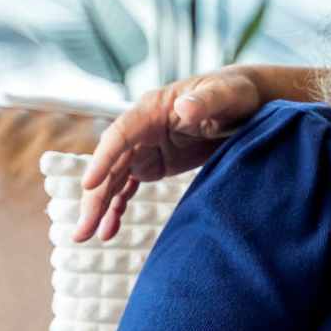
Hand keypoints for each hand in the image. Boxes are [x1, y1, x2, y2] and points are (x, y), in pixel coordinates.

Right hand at [73, 68, 261, 241]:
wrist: (248, 103)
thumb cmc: (235, 93)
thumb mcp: (226, 95)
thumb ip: (206, 101)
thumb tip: (184, 106)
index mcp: (153, 109)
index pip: (120, 135)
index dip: (103, 159)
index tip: (89, 185)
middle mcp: (141, 128)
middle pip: (110, 164)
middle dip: (94, 196)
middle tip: (82, 229)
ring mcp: (146, 147)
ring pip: (114, 179)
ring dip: (100, 207)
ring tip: (86, 236)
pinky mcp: (155, 163)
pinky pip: (128, 186)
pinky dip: (118, 207)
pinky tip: (109, 229)